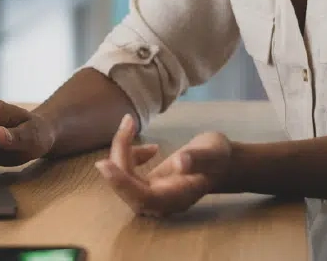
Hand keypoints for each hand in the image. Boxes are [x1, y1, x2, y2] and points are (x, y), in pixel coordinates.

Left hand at [95, 114, 232, 216]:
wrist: (221, 163)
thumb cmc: (218, 157)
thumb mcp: (213, 153)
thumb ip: (198, 158)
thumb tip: (180, 162)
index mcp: (175, 198)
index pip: (142, 197)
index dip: (122, 183)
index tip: (104, 165)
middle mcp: (160, 203)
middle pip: (127, 189)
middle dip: (119, 157)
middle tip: (127, 123)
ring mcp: (152, 196)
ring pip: (124, 180)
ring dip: (122, 152)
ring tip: (132, 124)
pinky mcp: (147, 186)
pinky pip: (128, 174)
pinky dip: (129, 154)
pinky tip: (147, 146)